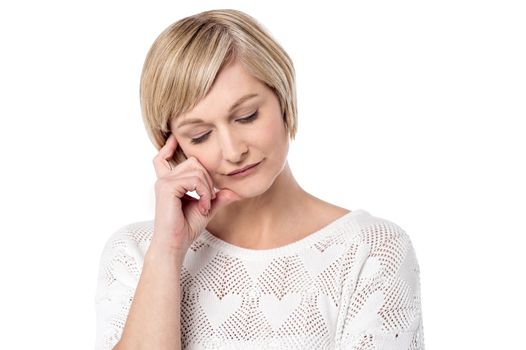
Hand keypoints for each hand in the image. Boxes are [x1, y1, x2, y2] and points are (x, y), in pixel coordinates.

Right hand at [150, 133, 241, 254]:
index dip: (169, 146)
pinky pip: (194, 179)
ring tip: (205, 205)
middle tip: (208, 200)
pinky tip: (202, 206)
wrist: (175, 244)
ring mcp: (164, 182)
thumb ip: (217, 198)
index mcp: (169, 182)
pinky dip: (203, 192)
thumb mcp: (206, 209)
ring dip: (207, 188)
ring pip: (196, 170)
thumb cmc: (185, 228)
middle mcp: (164, 179)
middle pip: (194, 162)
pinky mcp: (167, 187)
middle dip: (207, 179)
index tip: (175, 138)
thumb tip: (234, 192)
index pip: (163, 158)